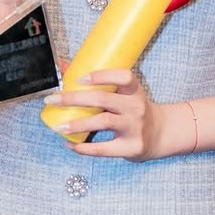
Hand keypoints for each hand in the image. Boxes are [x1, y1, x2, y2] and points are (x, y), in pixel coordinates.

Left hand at [44, 69, 188, 161]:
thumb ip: (99, 83)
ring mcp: (134, 127)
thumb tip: (61, 66)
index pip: (124, 77)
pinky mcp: (131, 147)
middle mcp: (136, 107)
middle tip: (53, 100)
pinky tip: (70, 144)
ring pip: (103, 122)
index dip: (102, 76)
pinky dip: (84, 148)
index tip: (80, 78)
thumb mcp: (125, 93)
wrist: (160, 133)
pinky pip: (104, 148)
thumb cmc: (134, 109)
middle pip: (104, 99)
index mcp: (134, 91)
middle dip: (75, 99)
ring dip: (78, 124)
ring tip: (59, 127)